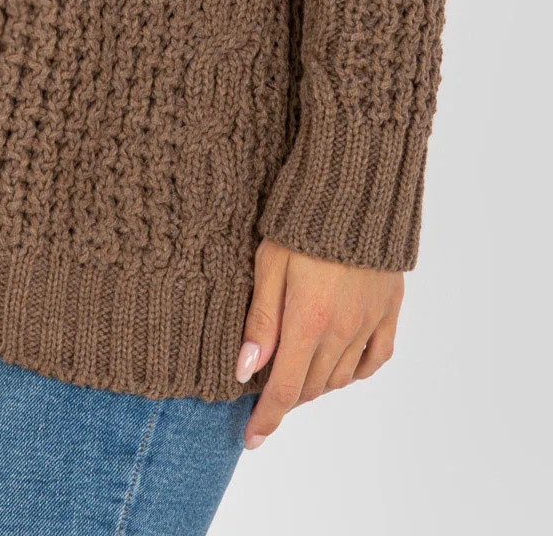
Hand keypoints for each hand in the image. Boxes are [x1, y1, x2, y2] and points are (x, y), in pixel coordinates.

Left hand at [236, 236, 403, 448]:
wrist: (356, 193)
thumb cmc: (300, 224)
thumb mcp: (267, 265)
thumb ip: (260, 321)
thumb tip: (245, 370)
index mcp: (308, 322)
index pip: (283, 389)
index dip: (266, 419)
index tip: (251, 440)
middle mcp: (342, 332)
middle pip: (310, 386)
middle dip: (285, 396)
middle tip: (264, 391)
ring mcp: (369, 324)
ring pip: (339, 377)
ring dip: (314, 383)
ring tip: (294, 373)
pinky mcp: (389, 312)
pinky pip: (374, 360)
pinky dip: (354, 371)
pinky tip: (339, 365)